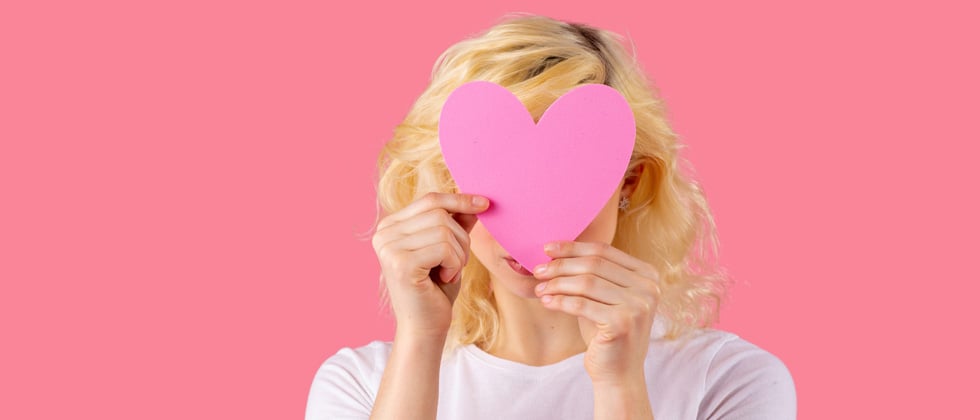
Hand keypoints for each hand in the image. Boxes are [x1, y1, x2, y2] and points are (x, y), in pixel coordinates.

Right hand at [371, 192, 488, 338]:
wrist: (425, 329)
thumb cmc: (436, 290)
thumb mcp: (449, 250)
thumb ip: (456, 224)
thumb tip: (476, 200)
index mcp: (390, 226)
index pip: (430, 199)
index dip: (459, 199)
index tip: (485, 203)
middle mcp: (384, 233)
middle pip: (439, 213)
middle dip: (460, 238)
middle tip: (456, 263)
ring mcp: (389, 247)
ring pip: (444, 229)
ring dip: (458, 254)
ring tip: (449, 273)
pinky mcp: (400, 263)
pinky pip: (444, 248)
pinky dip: (454, 264)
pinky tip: (445, 279)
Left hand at [531, 241, 661, 383]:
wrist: (618, 373)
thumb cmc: (606, 332)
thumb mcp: (602, 297)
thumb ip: (591, 273)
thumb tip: (554, 251)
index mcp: (648, 275)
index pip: (604, 251)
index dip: (573, 247)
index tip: (547, 248)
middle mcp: (648, 287)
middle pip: (594, 264)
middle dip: (561, 265)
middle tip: (538, 270)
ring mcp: (639, 305)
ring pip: (586, 283)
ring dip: (557, 284)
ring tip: (540, 288)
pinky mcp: (623, 323)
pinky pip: (582, 304)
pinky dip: (560, 301)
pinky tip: (547, 302)